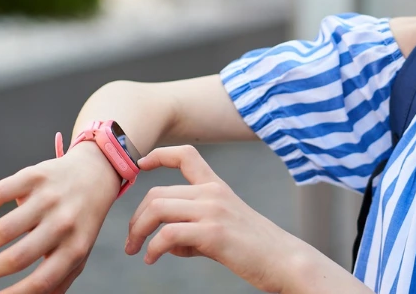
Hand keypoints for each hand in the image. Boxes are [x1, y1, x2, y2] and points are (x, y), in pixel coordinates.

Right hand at [0, 142, 120, 293]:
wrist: (95, 173)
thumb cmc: (80, 223)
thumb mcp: (78, 251)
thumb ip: (59, 279)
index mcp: (75, 247)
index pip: (41, 281)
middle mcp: (63, 223)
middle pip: (18, 257)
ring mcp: (49, 198)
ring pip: (4, 229)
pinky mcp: (35, 175)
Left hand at [125, 145, 309, 292]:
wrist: (284, 260)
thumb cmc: (253, 248)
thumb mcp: (222, 228)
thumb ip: (193, 228)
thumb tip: (165, 243)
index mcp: (217, 187)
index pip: (186, 155)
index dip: (159, 155)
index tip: (140, 165)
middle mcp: (213, 193)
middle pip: (157, 192)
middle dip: (136, 218)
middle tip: (131, 241)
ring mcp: (213, 211)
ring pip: (157, 208)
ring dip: (138, 231)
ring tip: (136, 250)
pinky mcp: (213, 233)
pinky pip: (168, 234)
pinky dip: (153, 248)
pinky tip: (151, 259)